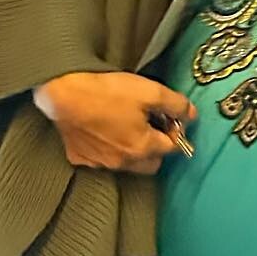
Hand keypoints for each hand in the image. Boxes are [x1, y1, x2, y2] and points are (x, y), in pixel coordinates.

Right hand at [32, 71, 197, 174]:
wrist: (65, 94)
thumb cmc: (109, 92)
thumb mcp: (151, 92)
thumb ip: (176, 105)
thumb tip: (192, 114)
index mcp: (143, 148)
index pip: (172, 148)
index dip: (176, 131)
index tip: (171, 117)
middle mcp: (122, 162)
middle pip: (151, 163)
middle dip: (158, 147)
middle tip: (152, 124)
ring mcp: (99, 163)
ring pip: (127, 164)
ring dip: (133, 150)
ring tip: (129, 125)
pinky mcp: (80, 157)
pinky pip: (101, 159)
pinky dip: (108, 149)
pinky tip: (105, 130)